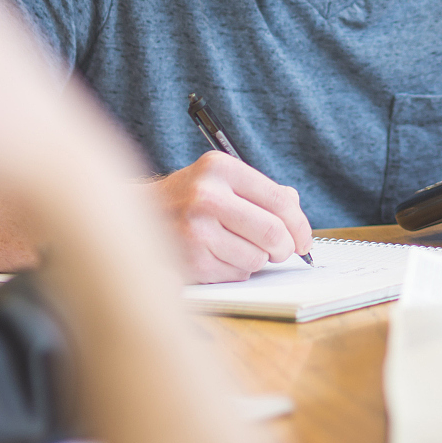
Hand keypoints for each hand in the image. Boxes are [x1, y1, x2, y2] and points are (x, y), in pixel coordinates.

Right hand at [152, 152, 313, 282]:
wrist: (138, 215)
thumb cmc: (189, 198)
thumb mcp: (221, 180)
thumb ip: (262, 191)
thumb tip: (295, 212)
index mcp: (220, 168)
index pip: (280, 200)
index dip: (300, 225)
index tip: (304, 240)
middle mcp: (207, 196)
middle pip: (273, 232)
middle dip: (285, 248)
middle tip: (282, 252)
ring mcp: (196, 229)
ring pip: (256, 258)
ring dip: (256, 259)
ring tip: (237, 247)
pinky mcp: (191, 260)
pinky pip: (236, 274)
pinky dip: (235, 270)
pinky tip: (217, 256)